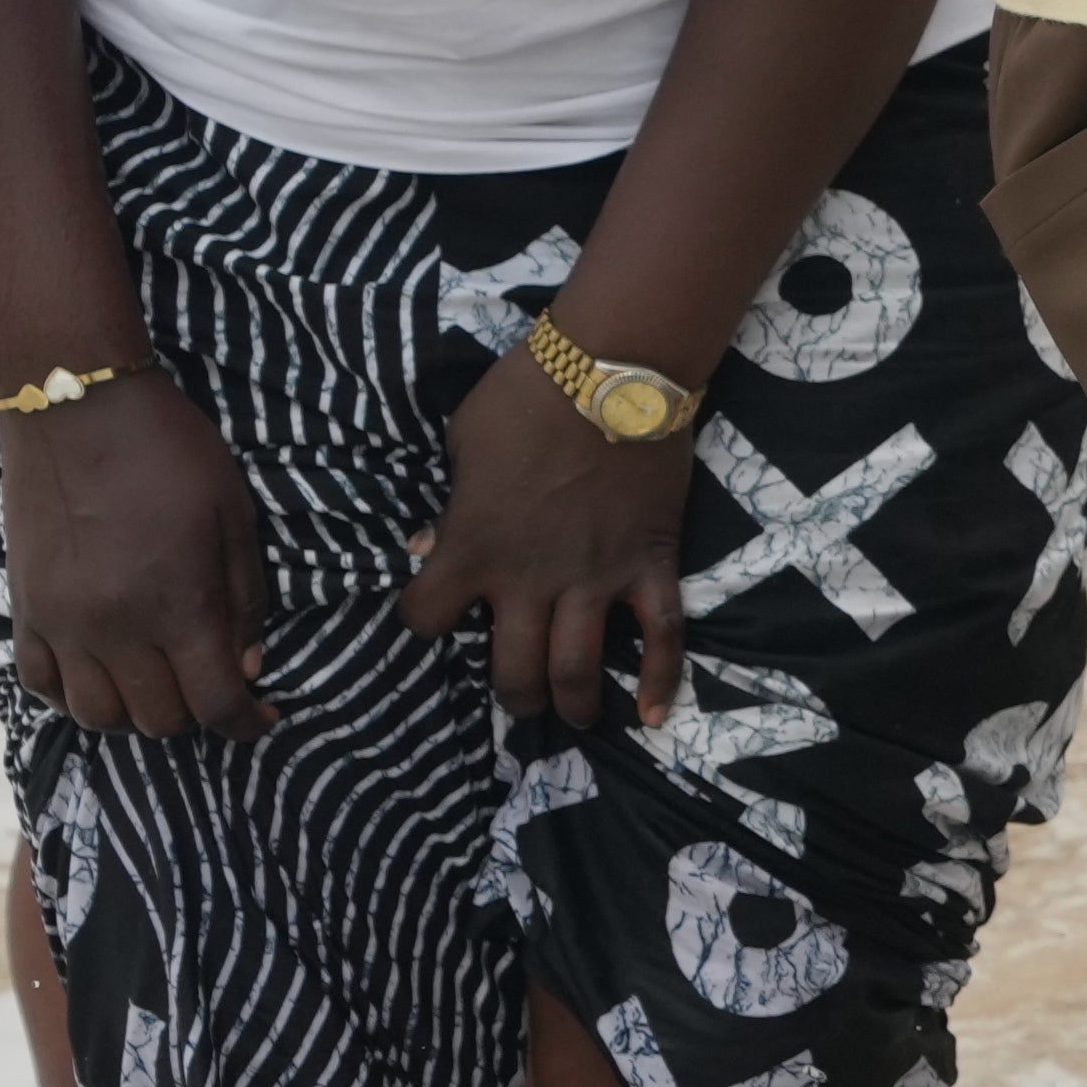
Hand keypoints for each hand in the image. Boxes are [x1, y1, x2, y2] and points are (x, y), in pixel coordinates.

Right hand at [1, 375, 273, 740]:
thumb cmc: (170, 452)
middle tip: (209, 685)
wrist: (75, 405)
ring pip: (96, 714)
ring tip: (157, 685)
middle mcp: (115, 628)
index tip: (260, 717)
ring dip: (134, 714)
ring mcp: (61, 623)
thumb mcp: (235, 516)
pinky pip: (40, 683)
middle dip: (195, 715)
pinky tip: (100, 676)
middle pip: (158, 719)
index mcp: (178, 605)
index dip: (245, 722)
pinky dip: (72, 695)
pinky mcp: (23, 608)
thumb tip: (247, 665)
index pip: (215, 702)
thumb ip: (244, 599)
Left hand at [406, 351, 703, 731]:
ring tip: (577, 714)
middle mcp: (529, 579)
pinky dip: (661, 682)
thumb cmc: (526, 396)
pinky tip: (653, 717)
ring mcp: (595, 578)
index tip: (437, 612)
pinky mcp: (650, 565)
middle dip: (513, 696)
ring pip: (577, 669)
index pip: (424, 619)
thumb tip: (430, 547)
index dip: (424, 621)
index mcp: (472, 548)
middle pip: (512, 671)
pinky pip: (661, 636)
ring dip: (574, 703)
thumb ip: (448, 503)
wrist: (614, 369)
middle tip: (521, 697)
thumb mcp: (461, 441)